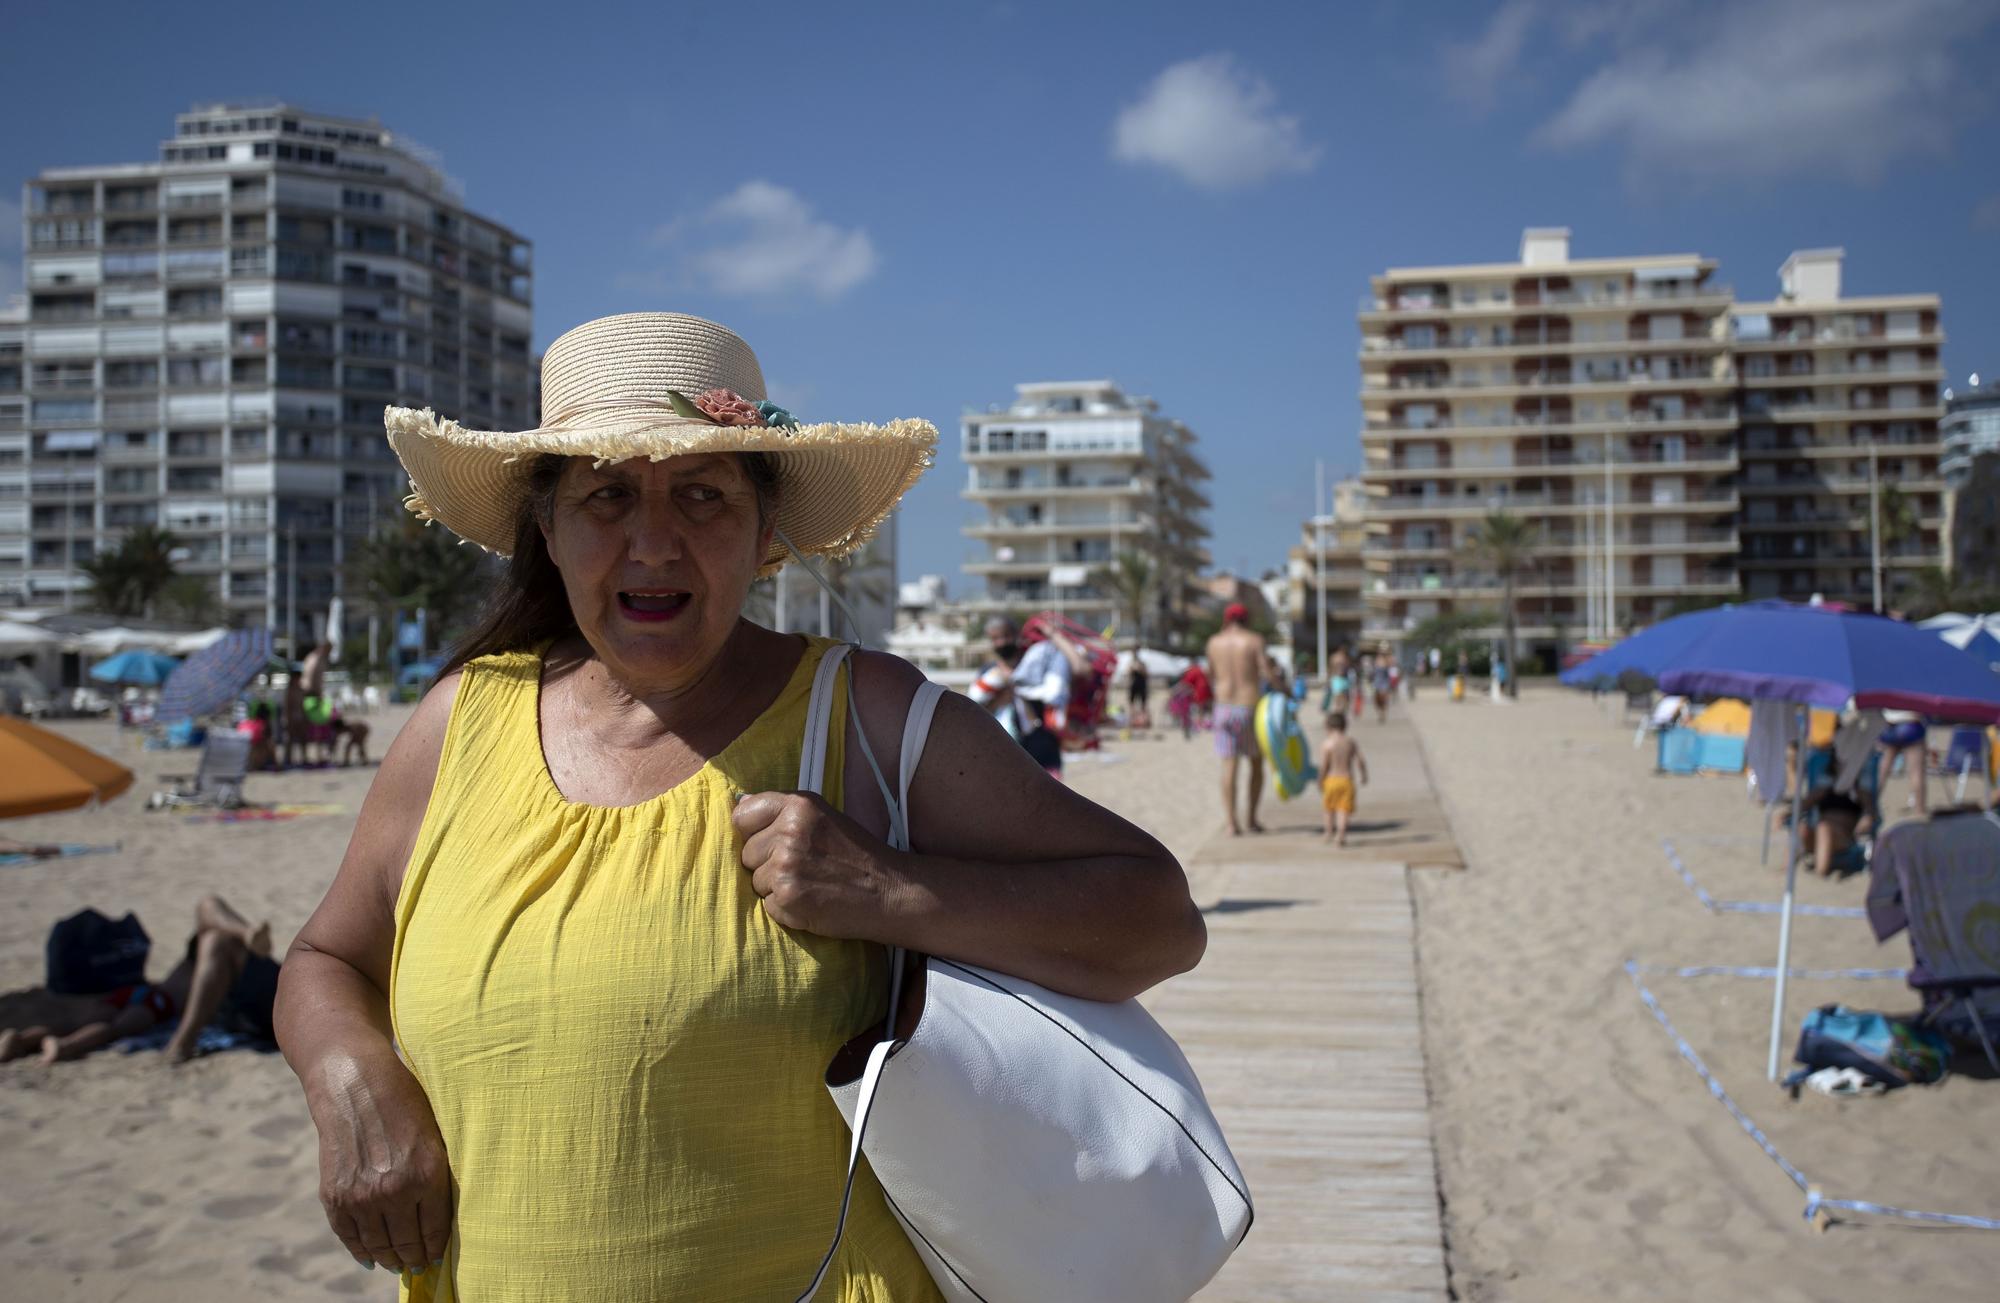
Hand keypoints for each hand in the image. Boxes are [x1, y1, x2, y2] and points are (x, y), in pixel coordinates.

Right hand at [309, 1052, 452, 1274]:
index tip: (438, 1257)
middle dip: (414, 1258)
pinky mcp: (335, 1195)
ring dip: (389, 1258)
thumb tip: (439, 1215)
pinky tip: (369, 1257)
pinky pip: (348, 1235)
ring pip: (378, 1245)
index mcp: (426, 1174)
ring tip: (397, 1263)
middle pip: (407, 1242)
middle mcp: (394, 1191)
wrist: (354, 1082)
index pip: (435, 1229)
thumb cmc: (404, 1101)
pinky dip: (359, 1250)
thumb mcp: (433, 1135)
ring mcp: (361, 1196)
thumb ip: (435, 1174)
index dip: (437, 1248)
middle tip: (419, 1265)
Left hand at [733, 791, 900, 937]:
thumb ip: (783, 810)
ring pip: (755, 881)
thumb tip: (739, 803)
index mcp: (799, 805)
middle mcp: (790, 832)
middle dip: (767, 863)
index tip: (772, 842)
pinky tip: (812, 901)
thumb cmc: (858, 855)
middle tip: (804, 867)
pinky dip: (785, 908)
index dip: (753, 832)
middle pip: (746, 853)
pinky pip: (767, 905)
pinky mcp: (787, 898)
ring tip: (811, 884)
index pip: (742, 816)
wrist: (890, 892)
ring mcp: (786, 866)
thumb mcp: (824, 816)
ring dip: (776, 887)